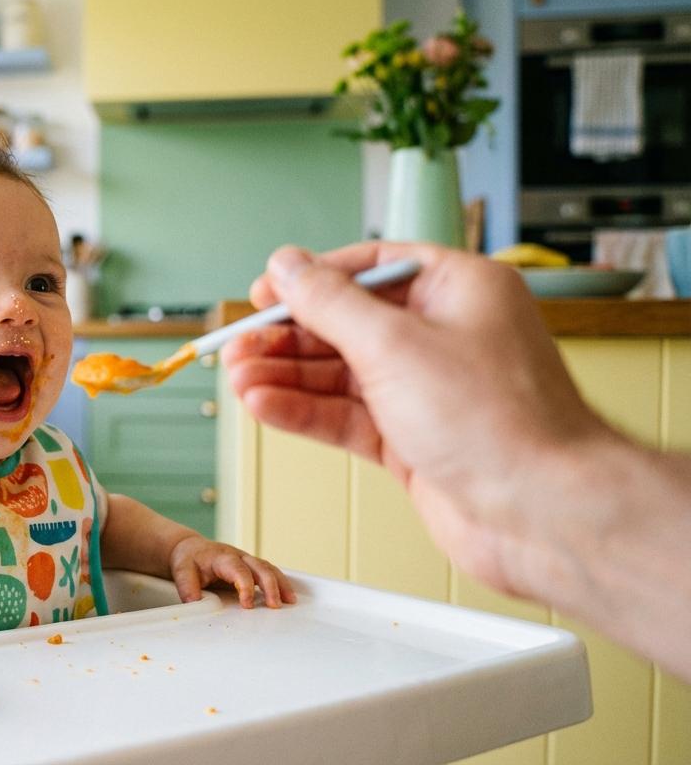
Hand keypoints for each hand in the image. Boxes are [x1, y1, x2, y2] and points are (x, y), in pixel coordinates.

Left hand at [169, 535, 295, 607]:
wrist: (190, 549)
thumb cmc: (188, 559)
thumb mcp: (182, 571)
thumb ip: (188, 587)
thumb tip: (194, 604)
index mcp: (221, 557)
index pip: (238, 570)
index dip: (245, 586)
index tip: (248, 604)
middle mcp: (237, 556)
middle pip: (259, 567)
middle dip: (270, 586)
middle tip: (275, 605)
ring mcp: (246, 560)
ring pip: (268, 568)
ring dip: (280, 584)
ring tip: (290, 601)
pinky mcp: (251, 567)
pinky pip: (269, 572)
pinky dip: (280, 583)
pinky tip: (288, 596)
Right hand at [221, 242, 607, 598]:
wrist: (540, 513)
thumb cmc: (500, 423)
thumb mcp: (394, 344)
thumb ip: (329, 303)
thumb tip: (288, 266)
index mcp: (458, 290)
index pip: (370, 268)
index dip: (312, 279)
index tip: (265, 292)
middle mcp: (445, 336)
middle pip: (347, 324)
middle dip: (288, 336)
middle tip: (239, 345)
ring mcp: (428, 392)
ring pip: (340, 374)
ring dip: (286, 376)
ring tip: (239, 378)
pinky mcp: (413, 440)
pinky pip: (345, 416)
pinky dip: (303, 411)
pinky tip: (265, 405)